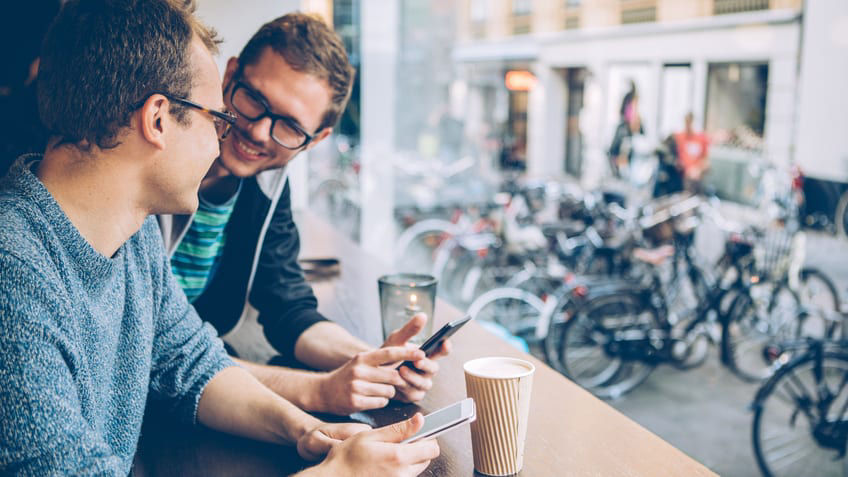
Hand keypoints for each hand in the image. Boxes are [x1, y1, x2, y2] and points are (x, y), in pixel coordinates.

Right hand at [306, 414, 439, 476]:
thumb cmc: (347, 457)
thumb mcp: (370, 436)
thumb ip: (399, 429)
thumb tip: (419, 420)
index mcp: (398, 457)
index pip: (431, 449)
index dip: (428, 439)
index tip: (420, 434)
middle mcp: (402, 474)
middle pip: (425, 460)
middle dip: (418, 449)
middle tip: (400, 443)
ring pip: (415, 470)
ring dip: (409, 461)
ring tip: (388, 455)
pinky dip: (399, 471)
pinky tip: (384, 466)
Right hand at [317, 346, 424, 414]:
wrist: (324, 391)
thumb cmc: (349, 376)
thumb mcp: (362, 362)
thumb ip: (382, 360)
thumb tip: (408, 355)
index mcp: (363, 358)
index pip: (389, 353)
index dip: (407, 353)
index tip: (422, 353)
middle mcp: (359, 370)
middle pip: (393, 375)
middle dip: (398, 381)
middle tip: (393, 382)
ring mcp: (356, 386)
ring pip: (389, 391)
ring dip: (389, 393)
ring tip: (377, 390)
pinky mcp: (355, 402)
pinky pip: (381, 402)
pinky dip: (381, 402)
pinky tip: (371, 399)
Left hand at [383, 314, 451, 402]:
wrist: (371, 372)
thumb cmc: (387, 355)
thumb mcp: (396, 340)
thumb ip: (409, 330)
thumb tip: (422, 316)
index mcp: (425, 355)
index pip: (441, 351)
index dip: (445, 347)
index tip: (444, 342)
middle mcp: (426, 370)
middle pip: (434, 369)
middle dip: (426, 365)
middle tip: (418, 360)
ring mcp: (420, 383)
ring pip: (425, 383)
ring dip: (414, 377)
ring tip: (402, 370)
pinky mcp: (412, 394)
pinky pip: (414, 393)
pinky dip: (405, 388)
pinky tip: (397, 383)